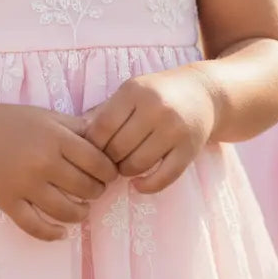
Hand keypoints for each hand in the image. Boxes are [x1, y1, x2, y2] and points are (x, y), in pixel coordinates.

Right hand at [0, 102, 119, 241]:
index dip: (109, 171)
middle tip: (94, 189)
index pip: (97, 162)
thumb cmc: (12, 122)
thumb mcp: (47, 116)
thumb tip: (109, 141)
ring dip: (81, 213)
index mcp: (55, 138)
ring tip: (82, 208)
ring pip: (66, 212)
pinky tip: (62, 232)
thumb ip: (78, 128)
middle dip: (97, 191)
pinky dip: (53, 234)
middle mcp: (42, 162)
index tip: (108, 173)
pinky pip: (36, 227)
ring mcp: (24, 185)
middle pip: (86, 188)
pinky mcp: (8, 202)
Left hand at [82, 68, 214, 194]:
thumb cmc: (157, 94)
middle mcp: (155, 108)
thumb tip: (74, 137)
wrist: (203, 94)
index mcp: (134, 91)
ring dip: (126, 172)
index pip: (102, 127)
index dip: (93, 145)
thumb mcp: (131, 92)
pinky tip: (138, 185)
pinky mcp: (189, 149)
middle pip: (118, 148)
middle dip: (109, 161)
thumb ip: (105, 112)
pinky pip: (163, 178)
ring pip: (137, 164)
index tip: (93, 151)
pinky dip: (147, 186)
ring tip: (124, 168)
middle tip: (108, 163)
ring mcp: (174, 129)